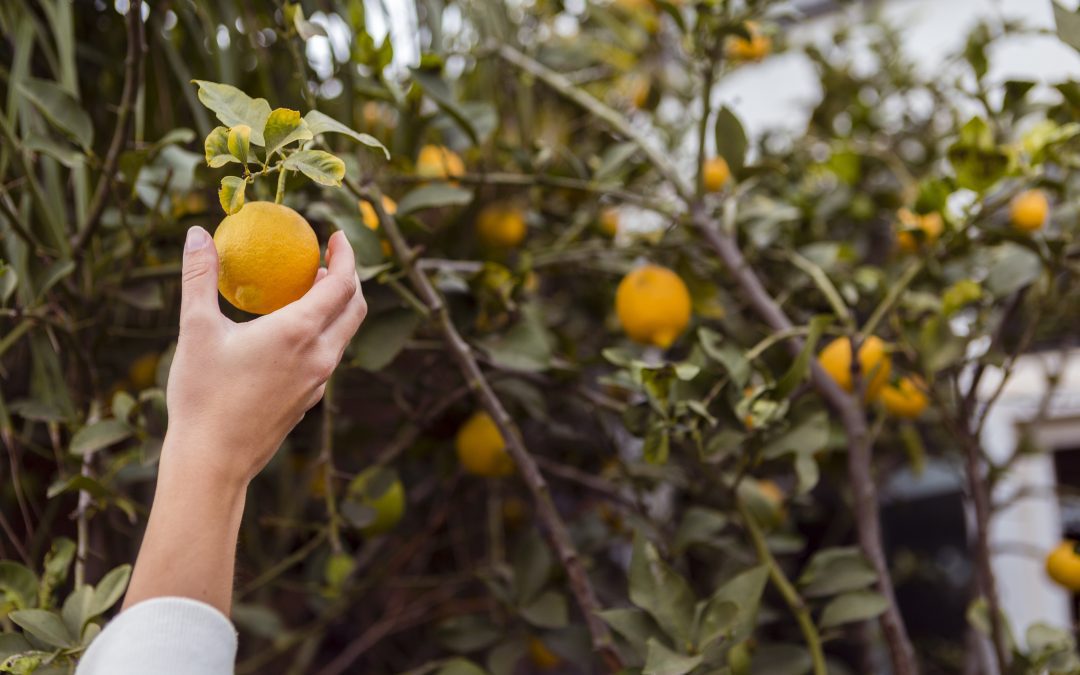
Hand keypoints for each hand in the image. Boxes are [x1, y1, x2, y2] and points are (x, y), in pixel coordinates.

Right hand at [164, 225, 366, 487]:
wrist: (213, 462)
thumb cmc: (202, 395)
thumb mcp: (196, 329)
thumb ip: (200, 276)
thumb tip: (198, 232)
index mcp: (301, 332)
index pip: (344, 284)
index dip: (347, 254)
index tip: (336, 236)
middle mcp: (320, 356)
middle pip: (355, 308)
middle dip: (350, 279)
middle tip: (326, 260)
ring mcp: (318, 382)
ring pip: (343, 335)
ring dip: (336, 307)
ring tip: (308, 290)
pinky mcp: (309, 400)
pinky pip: (327, 357)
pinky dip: (322, 333)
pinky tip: (289, 334)